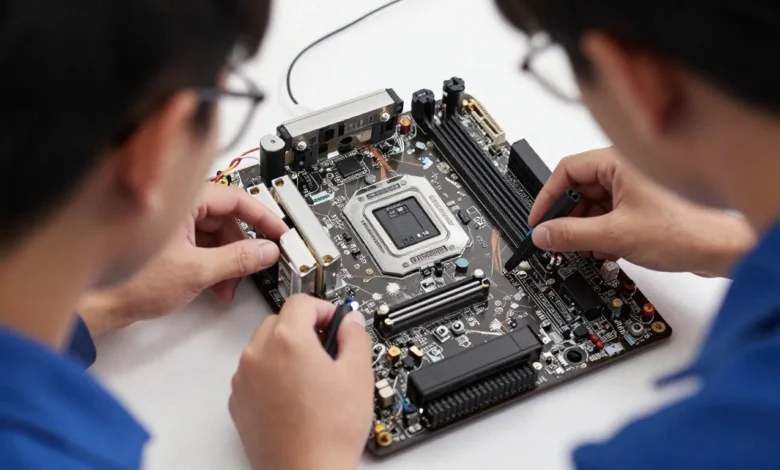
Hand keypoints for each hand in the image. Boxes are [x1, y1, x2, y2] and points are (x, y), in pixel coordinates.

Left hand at [78, 183, 287, 336]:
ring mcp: (171, 225)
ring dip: (228, 261)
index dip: (263, 216)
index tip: (279, 231)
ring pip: (215, 235)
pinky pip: (201, 246)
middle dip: (242, 248)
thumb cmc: (130, 280)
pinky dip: (213, 264)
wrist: (98, 303)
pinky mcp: (167, 242)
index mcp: (184, 200)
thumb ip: (239, 259)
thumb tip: (266, 251)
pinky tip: (215, 286)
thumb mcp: (198, 270)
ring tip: (228, 287)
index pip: (236, 198)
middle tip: (256, 266)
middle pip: (227, 220)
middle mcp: (178, 207)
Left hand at [229, 295, 372, 469]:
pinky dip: (271, 374)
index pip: (302, 302)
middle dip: (304, 328)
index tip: (336, 321)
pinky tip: (296, 395)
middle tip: (327, 349)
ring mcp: (244, 379)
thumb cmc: (329, 432)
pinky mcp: (238, 401)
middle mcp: (258, 355)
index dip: (324, 308)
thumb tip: (351, 321)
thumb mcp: (358, 374)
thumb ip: (355, 336)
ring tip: (312, 377)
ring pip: (264, 346)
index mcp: (287, 341)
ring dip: (286, 350)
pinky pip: (254, 373)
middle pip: (280, 320)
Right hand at [529, 147, 755, 276]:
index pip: (566, 171)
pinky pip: (609, 214)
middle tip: (557, 239)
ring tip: (584, 248)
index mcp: (617, 162)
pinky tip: (603, 249)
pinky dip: (601, 232)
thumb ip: (571, 235)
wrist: (721, 249)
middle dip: (567, 217)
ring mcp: (634, 188)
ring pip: (593, 204)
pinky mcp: (641, 206)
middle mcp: (624, 170)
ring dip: (584, 228)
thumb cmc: (686, 230)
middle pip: (578, 189)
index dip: (547, 197)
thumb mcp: (615, 235)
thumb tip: (542, 235)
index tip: (538, 221)